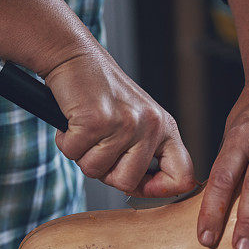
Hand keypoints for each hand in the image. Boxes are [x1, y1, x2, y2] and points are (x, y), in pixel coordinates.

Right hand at [45, 47, 195, 196]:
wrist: (75, 57)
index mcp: (165, 128)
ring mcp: (125, 123)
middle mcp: (151, 125)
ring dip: (82, 154)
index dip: (159, 191)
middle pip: (127, 182)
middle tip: (97, 146)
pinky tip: (72, 121)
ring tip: (85, 129)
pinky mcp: (97, 120)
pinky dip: (66, 141)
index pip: (182, 177)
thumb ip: (145, 154)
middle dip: (104, 172)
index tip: (139, 186)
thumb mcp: (136, 121)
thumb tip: (147, 191)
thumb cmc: (102, 93)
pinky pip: (74, 153)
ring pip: (96, 170)